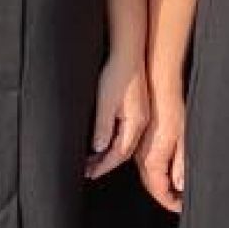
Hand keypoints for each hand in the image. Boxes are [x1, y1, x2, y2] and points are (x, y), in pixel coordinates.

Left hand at [86, 52, 148, 178]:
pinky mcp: (136, 110)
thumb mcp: (106, 103)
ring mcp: (140, 117)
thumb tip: (98, 148)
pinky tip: (103, 142)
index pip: (119, 154)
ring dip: (107, 154)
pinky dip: (112, 142)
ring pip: (124, 144)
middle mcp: (141, 123)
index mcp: (135, 124)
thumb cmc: (117, 75)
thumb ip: (103, 127)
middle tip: (87, 170)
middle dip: (104, 163)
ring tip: (92, 160)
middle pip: (123, 152)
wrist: (128, 54)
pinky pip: (125, 134)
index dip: (103, 166)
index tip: (90, 173)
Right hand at [137, 88, 187, 213]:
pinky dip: (156, 173)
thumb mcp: (180, 136)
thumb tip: (181, 184)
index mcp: (151, 158)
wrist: (154, 84)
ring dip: (161, 185)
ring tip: (176, 192)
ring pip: (148, 175)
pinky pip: (146, 163)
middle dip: (166, 197)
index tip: (181, 208)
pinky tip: (167, 171)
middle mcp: (141, 156)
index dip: (170, 202)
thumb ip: (180, 162)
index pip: (159, 190)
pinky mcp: (138, 139)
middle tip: (180, 203)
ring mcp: (138, 148)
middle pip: (152, 185)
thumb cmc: (168, 106)